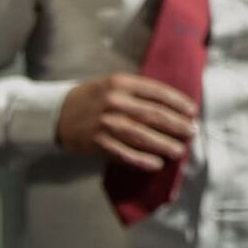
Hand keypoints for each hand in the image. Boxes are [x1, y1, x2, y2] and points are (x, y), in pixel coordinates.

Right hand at [52, 72, 199, 178]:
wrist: (55, 115)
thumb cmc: (89, 100)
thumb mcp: (111, 85)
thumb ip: (137, 92)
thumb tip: (171, 107)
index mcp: (120, 83)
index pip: (157, 93)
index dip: (178, 103)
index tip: (192, 111)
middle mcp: (114, 102)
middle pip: (154, 115)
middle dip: (177, 125)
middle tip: (191, 132)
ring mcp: (106, 124)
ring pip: (143, 136)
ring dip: (164, 145)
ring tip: (179, 151)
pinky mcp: (98, 143)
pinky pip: (125, 154)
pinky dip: (142, 160)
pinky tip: (156, 164)